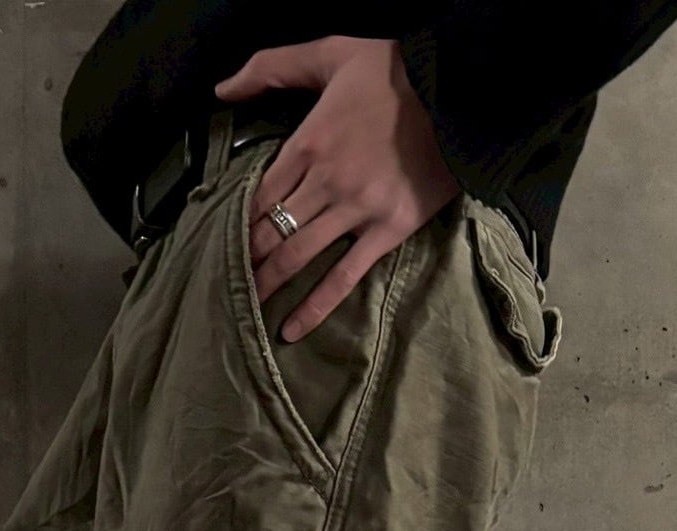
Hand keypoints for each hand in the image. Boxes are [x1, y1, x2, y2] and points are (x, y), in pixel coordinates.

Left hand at [215, 36, 458, 341]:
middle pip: (270, 231)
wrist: (458, 90)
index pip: (257, 194)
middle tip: (221, 286)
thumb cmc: (394, 70)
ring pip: (298, 256)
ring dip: (267, 286)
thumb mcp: (330, 53)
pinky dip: (315, 307)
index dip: (234, 222)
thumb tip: (222, 88)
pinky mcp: (388, 230)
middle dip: (243, 261)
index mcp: (308, 142)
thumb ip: (272, 66)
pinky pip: (344, 277)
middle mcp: (326, 181)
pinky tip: (291, 331)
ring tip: (245, 311)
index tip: (218, 243)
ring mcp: (357, 209)